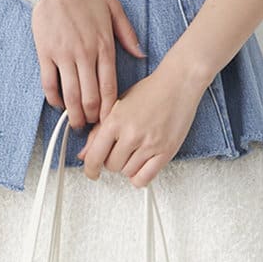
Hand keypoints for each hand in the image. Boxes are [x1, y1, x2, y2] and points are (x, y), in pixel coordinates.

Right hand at [29, 0, 145, 135]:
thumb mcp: (114, 7)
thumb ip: (127, 34)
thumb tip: (141, 54)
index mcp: (104, 45)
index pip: (109, 87)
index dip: (109, 109)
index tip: (109, 121)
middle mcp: (85, 53)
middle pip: (90, 97)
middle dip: (92, 118)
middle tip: (93, 128)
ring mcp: (64, 55)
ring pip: (70, 94)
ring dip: (74, 114)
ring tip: (76, 125)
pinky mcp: (45, 53)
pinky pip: (49, 83)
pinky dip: (53, 99)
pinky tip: (58, 105)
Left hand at [76, 66, 208, 186]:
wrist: (178, 83)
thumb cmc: (150, 92)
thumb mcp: (117, 107)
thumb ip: (98, 132)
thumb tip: (84, 155)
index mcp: (115, 121)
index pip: (95, 157)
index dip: (90, 169)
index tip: (92, 173)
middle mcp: (132, 134)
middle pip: (111, 166)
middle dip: (112, 161)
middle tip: (120, 150)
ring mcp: (149, 144)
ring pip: (127, 172)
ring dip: (128, 166)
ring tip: (135, 151)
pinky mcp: (166, 151)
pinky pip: (145, 178)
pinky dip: (139, 177)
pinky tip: (141, 165)